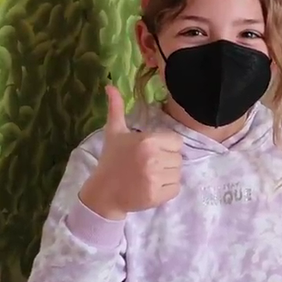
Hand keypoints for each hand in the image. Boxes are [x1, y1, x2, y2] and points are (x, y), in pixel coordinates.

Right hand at [78, 86, 182, 218]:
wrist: (103, 192)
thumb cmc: (111, 160)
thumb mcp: (114, 132)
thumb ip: (116, 108)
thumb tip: (110, 85)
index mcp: (147, 140)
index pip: (176, 141)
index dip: (166, 146)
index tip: (152, 152)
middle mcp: (153, 158)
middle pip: (178, 158)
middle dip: (166, 162)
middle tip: (148, 166)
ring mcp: (155, 178)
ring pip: (178, 174)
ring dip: (167, 176)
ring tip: (150, 176)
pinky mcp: (157, 196)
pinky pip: (176, 189)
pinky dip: (167, 190)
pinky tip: (152, 187)